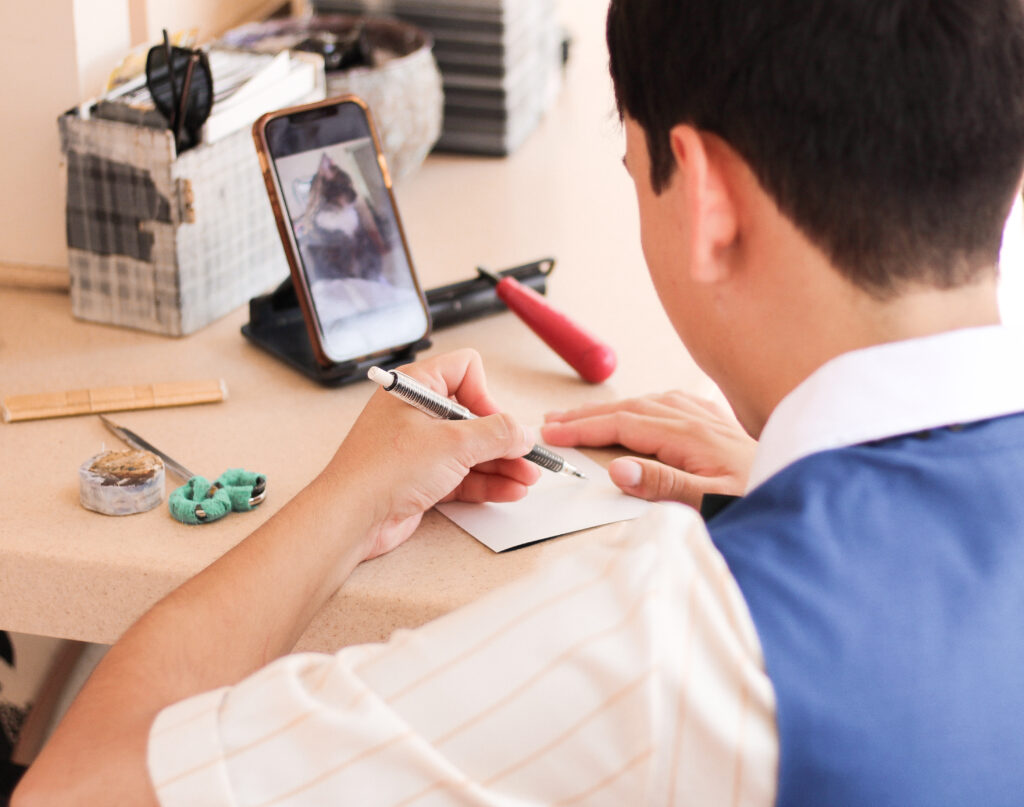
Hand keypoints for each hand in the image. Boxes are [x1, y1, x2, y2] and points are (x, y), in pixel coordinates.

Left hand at [321, 349, 539, 558]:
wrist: (351, 517)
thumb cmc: (383, 470)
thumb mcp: (452, 444)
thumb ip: (496, 434)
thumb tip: (523, 432)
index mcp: (416, 387)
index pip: (465, 369)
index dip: (486, 394)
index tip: (495, 423)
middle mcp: (417, 412)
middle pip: (475, 415)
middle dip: (504, 438)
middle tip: (529, 456)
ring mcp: (419, 447)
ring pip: (472, 449)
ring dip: (502, 463)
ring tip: (528, 478)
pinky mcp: (421, 477)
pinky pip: (462, 474)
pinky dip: (487, 482)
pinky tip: (510, 491)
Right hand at [541, 391, 755, 507]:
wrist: (806, 488)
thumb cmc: (762, 499)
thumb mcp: (714, 503)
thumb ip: (666, 485)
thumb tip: (620, 469)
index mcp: (690, 437)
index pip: (623, 426)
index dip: (584, 428)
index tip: (554, 433)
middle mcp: (698, 421)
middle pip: (630, 409)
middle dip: (588, 414)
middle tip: (553, 421)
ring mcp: (710, 420)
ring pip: (649, 402)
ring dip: (613, 407)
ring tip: (584, 416)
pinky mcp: (721, 426)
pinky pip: (675, 403)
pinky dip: (647, 402)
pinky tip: (644, 407)